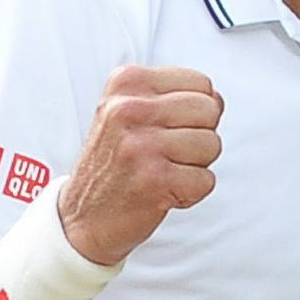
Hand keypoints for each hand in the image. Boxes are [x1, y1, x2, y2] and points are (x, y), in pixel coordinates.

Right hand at [59, 64, 223, 268]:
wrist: (83, 217)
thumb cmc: (115, 163)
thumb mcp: (130, 112)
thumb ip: (174, 97)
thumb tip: (217, 98)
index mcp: (126, 82)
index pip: (201, 83)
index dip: (195, 111)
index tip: (164, 129)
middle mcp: (129, 108)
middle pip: (210, 111)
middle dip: (199, 136)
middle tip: (166, 154)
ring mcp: (142, 145)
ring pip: (212, 144)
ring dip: (195, 166)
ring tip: (162, 172)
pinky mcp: (155, 180)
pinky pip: (206, 180)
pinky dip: (191, 193)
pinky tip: (161, 192)